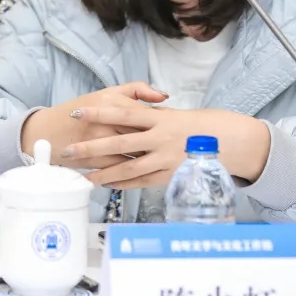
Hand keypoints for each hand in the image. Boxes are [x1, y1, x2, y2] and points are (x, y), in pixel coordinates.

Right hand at [20, 82, 167, 169]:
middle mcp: (107, 122)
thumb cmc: (82, 110)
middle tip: (173, 148)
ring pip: (135, 156)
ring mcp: (102, 143)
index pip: (146, 114)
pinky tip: (144, 174)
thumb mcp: (108, 93)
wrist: (47, 132)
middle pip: (143, 136)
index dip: (163, 123)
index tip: (173, 128)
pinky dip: (134, 174)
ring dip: (150, 161)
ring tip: (162, 162)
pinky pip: (122, 170)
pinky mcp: (96, 162)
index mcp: (112, 102)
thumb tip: (164, 96)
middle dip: (160, 145)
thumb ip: (137, 89)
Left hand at [60, 107, 270, 189]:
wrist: (226, 142)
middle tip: (68, 151)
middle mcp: (160, 138)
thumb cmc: (196, 125)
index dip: (98, 113)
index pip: (122, 113)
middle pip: (119, 142)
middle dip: (92, 148)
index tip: (77, 112)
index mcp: (159, 118)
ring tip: (82, 176)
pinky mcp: (169, 176)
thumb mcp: (172, 113)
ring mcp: (164, 159)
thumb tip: (122, 111)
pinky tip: (107, 184)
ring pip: (128, 167)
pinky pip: (141, 182)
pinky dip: (123, 183)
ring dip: (103, 172)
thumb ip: (148, 113)